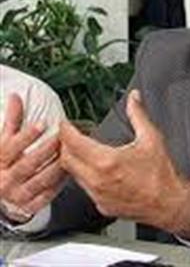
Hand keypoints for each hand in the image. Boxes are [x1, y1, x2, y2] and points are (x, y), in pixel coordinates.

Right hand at [0, 94, 64, 221]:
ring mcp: (16, 194)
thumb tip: (15, 96)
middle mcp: (5, 179)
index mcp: (0, 159)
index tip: (43, 123)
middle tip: (64, 138)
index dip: (28, 135)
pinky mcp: (27, 206)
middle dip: (47, 150)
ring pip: (39, 181)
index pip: (12, 146)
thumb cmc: (3, 161)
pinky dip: (58, 185)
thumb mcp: (4, 140)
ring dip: (56, 167)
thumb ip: (12, 119)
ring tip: (70, 155)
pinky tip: (68, 174)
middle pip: (28, 164)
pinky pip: (45, 196)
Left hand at [60, 89, 189, 241]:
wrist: (169, 202)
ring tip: (84, 150)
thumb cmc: (162, 174)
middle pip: (66, 160)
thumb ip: (138, 115)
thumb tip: (134, 98)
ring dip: (74, 161)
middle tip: (72, 134)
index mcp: (107, 161)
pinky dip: (85, 176)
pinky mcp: (101, 205)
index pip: (73, 143)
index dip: (66, 130)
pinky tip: (97, 169)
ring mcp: (98, 195)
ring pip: (73, 175)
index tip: (66, 123)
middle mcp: (98, 180)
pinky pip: (85, 188)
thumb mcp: (151, 137)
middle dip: (65, 145)